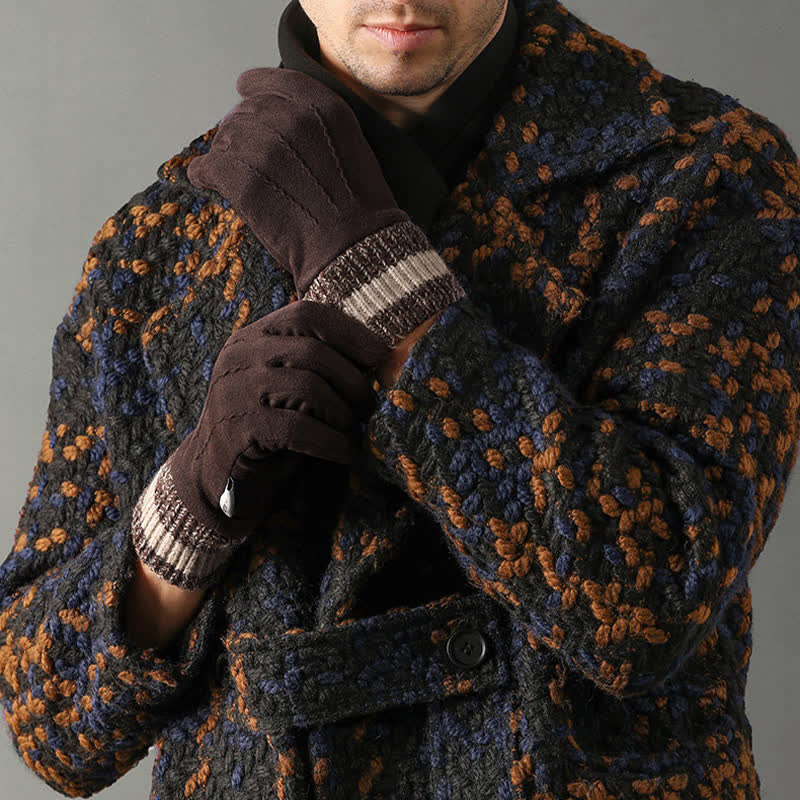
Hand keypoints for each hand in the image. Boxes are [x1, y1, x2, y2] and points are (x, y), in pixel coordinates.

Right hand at [167, 300, 390, 538]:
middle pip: (312, 352)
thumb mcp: (284, 384)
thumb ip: (316, 364)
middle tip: (369, 406)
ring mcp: (236, 392)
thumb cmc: (266, 425)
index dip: (350, 332)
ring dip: (344, 413)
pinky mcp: (240, 429)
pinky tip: (346, 452)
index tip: (380, 356)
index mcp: (252, 337)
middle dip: (352, 380)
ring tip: (355, 430)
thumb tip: (384, 358)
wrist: (215, 474)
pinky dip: (332, 442)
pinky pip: (299, 429)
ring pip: (308, 388)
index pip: (306, 314)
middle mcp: (240, 357)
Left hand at [186, 67, 464, 349]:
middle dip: (242, 133)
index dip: (255, 89)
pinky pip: (206, 168)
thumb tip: (284, 122)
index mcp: (323, 107)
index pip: (273, 82)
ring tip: (234, 177)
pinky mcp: (240, 179)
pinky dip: (205, 176)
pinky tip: (210, 184)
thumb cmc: (361, 210)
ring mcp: (263, 148)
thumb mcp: (353, 148)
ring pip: (225, 140)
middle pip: (245, 112)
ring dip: (226, 157)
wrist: (352, 248)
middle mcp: (290, 118)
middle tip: (247, 158)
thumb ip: (319, 126)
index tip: (245, 93)